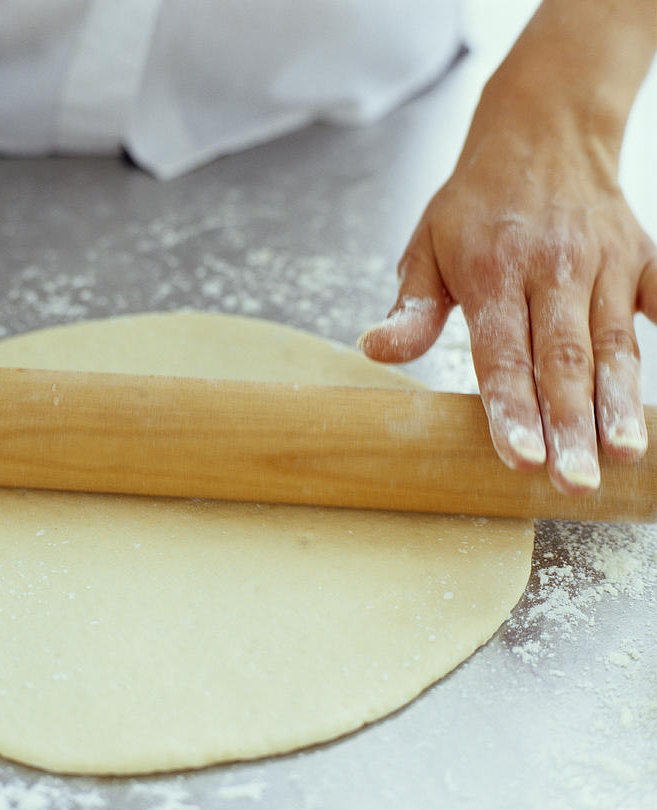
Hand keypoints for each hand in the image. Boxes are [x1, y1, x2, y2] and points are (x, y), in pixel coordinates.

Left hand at [359, 0, 656, 493]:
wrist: (544, 131)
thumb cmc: (475, 204)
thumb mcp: (426, 248)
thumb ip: (411, 308)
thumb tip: (375, 350)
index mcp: (493, 272)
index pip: (501, 354)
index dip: (511, 408)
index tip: (520, 457)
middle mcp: (552, 269)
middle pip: (561, 361)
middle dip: (569, 426)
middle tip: (574, 482)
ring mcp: (603, 264)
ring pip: (612, 345)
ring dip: (618, 404)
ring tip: (624, 453)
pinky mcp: (640, 259)